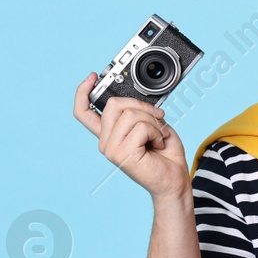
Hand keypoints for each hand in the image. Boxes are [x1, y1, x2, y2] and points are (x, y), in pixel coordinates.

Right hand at [73, 72, 190, 200]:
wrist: (174, 179)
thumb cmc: (165, 154)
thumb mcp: (151, 125)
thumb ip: (136, 112)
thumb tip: (132, 99)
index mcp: (110, 133)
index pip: (84, 112)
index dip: (83, 92)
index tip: (92, 77)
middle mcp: (106, 141)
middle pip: (113, 104)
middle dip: (141, 105)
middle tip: (157, 119)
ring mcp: (111, 149)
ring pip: (131, 114)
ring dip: (154, 122)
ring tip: (159, 136)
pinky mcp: (121, 154)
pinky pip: (141, 127)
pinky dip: (157, 132)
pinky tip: (158, 144)